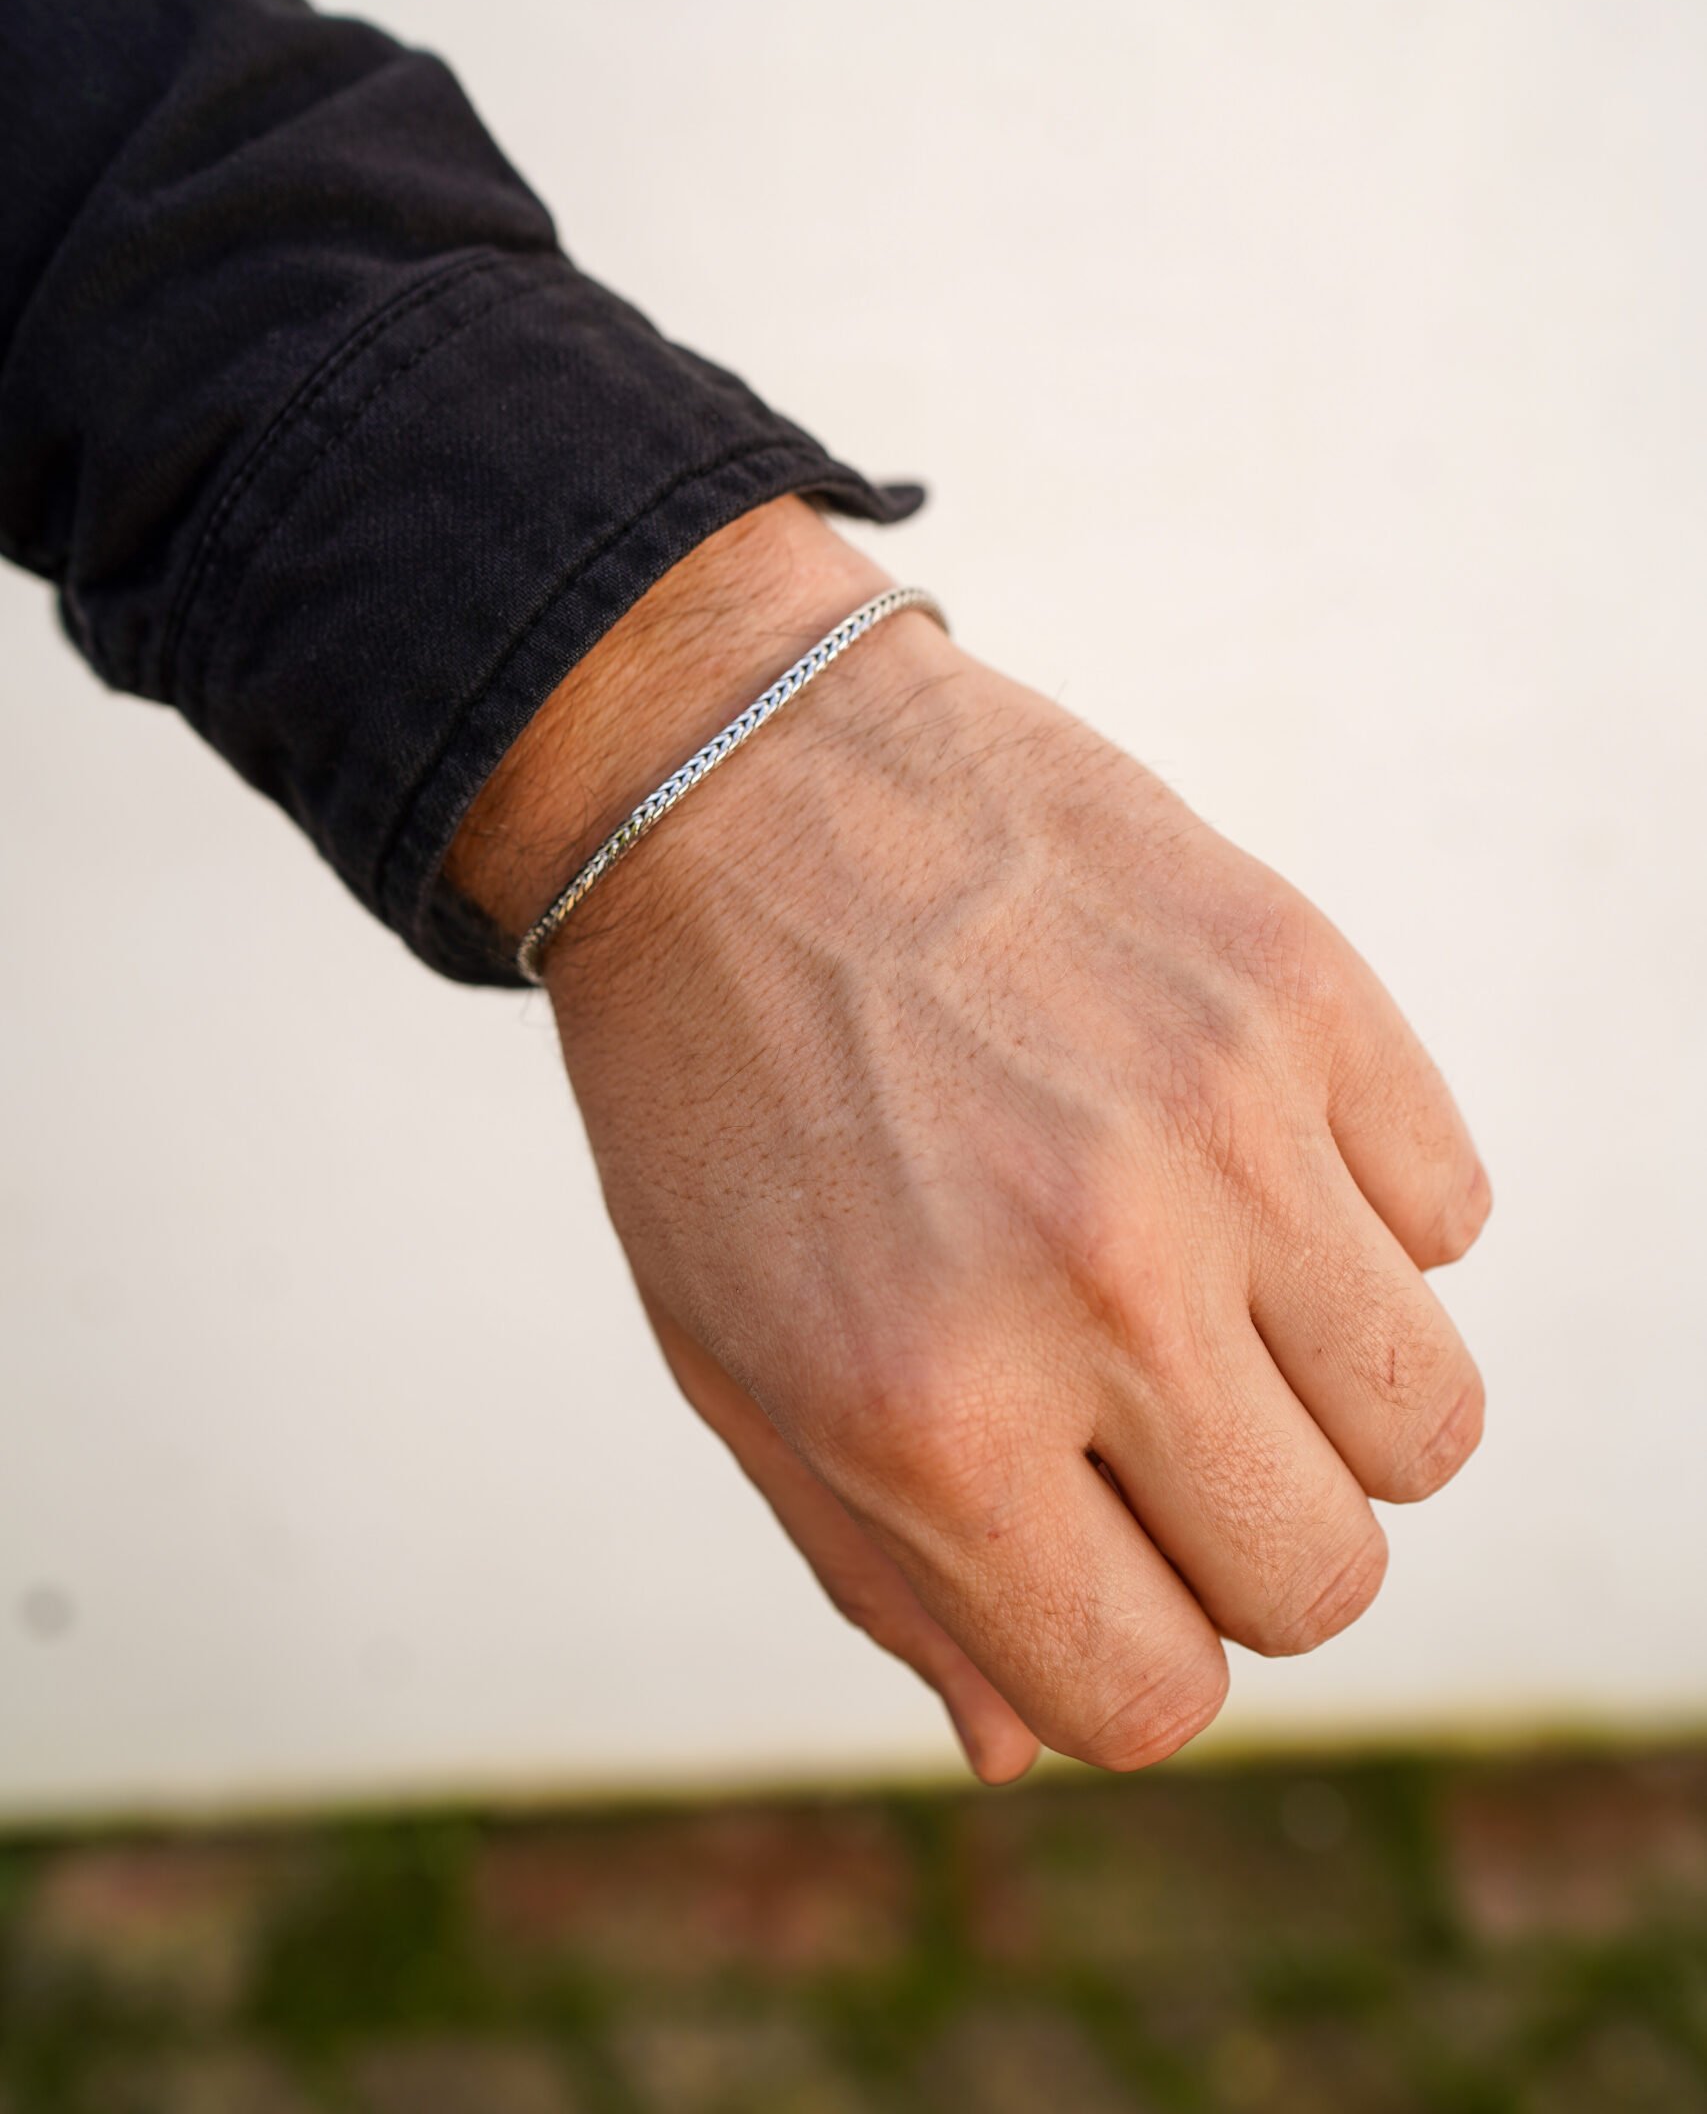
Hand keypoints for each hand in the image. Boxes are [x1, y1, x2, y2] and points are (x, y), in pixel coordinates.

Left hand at [449, 499, 1488, 1782]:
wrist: (730, 776)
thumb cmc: (719, 1096)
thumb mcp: (732, 1361)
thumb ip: (887, 1577)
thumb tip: (1027, 1745)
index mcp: (921, 1418)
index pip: (1152, 1696)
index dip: (1134, 1651)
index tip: (1098, 1559)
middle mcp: (1092, 1283)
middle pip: (1321, 1576)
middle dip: (1242, 1535)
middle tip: (1146, 1412)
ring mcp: (1217, 1123)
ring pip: (1427, 1420)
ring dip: (1330, 1390)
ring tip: (1206, 1277)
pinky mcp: (1300, 983)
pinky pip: (1448, 1215)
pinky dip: (1362, 1211)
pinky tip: (1224, 1135)